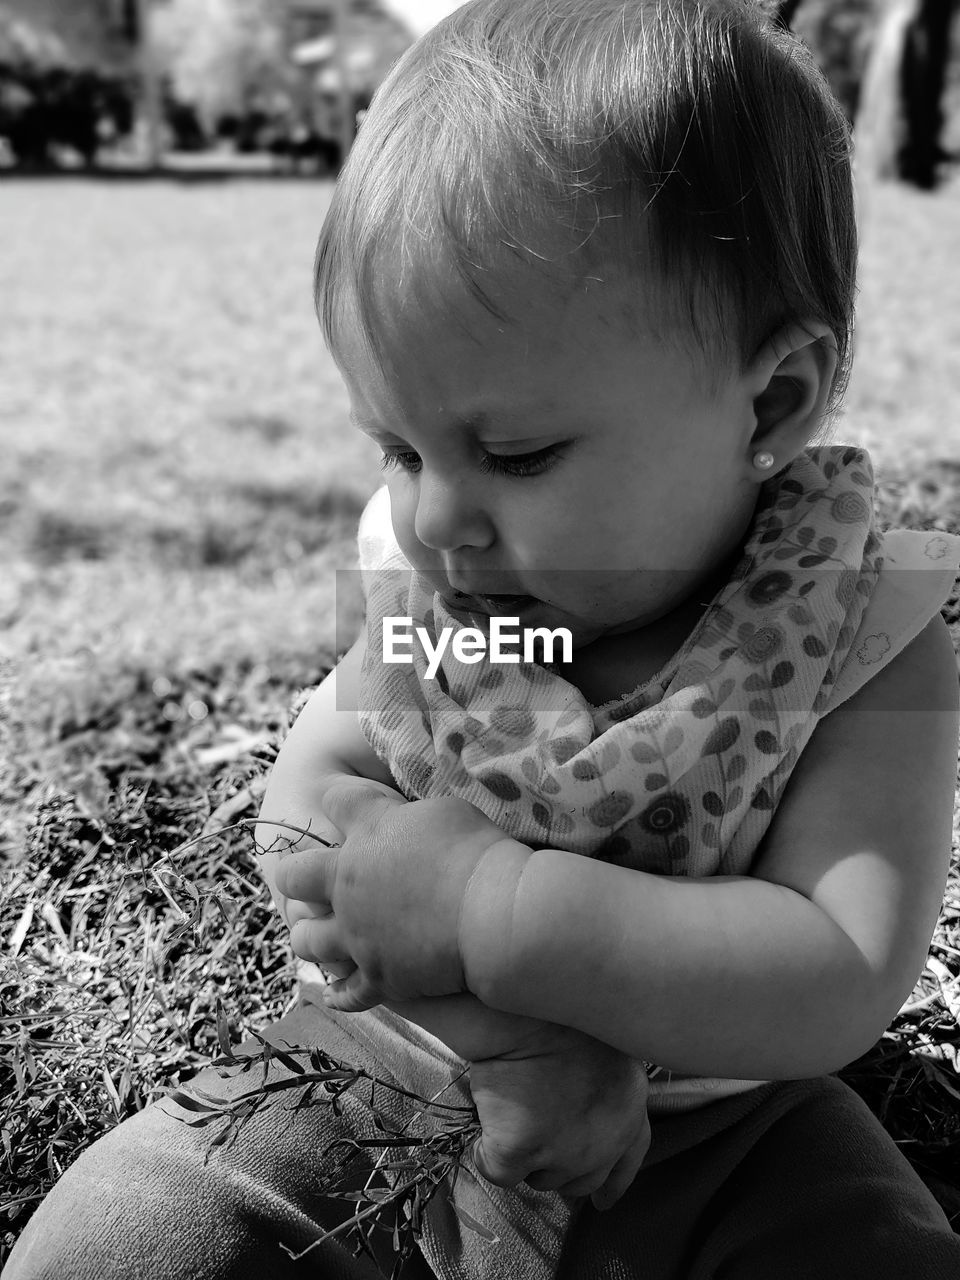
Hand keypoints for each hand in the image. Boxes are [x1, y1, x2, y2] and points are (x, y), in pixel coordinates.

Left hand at [273, 778, 531, 1010]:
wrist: (492, 913)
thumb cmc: (476, 851)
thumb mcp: (442, 811)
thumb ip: (408, 813)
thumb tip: (400, 815)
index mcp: (367, 832)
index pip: (335, 801)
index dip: (336, 799)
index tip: (340, 803)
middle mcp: (348, 883)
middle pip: (294, 876)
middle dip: (294, 875)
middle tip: (301, 879)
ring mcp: (357, 934)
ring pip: (307, 939)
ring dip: (309, 935)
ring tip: (314, 935)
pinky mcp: (377, 975)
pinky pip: (347, 992)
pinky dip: (340, 993)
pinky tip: (334, 992)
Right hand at [469, 1023, 650, 1209]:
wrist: (522, 1009)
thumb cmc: (561, 1015)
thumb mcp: (606, 1047)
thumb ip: (606, 1090)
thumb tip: (584, 1114)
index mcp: (629, 1108)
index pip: (628, 1159)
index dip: (613, 1181)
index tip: (603, 1199)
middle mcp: (605, 1141)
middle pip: (580, 1179)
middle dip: (557, 1164)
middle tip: (535, 1134)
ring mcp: (563, 1150)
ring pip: (539, 1178)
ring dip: (525, 1157)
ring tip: (512, 1111)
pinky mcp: (521, 1150)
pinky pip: (498, 1170)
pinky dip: (486, 1153)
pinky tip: (485, 1127)